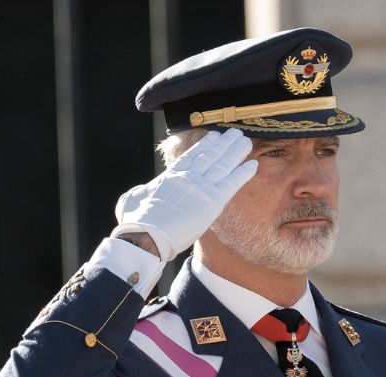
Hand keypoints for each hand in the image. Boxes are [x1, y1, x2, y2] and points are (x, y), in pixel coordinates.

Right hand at [112, 128, 257, 260]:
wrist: (146, 235)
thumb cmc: (136, 221)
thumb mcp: (132, 199)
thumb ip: (141, 192)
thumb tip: (142, 192)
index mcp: (171, 176)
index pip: (191, 156)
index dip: (205, 145)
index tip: (214, 136)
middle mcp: (188, 177)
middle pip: (210, 156)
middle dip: (224, 143)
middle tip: (235, 133)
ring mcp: (201, 187)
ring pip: (223, 164)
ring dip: (236, 151)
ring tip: (245, 141)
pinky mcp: (213, 201)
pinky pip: (232, 183)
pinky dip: (243, 173)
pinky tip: (253, 164)